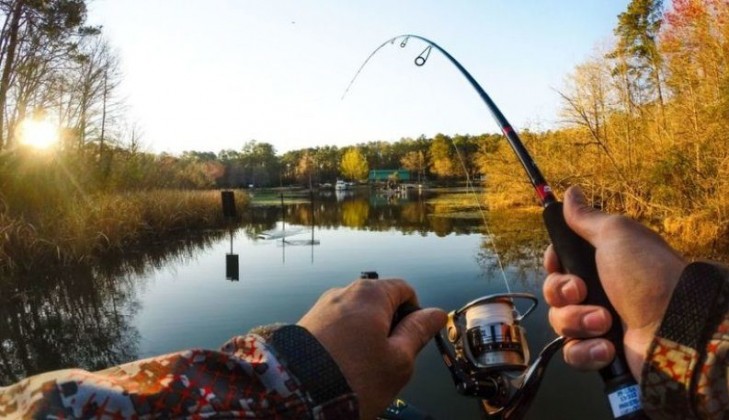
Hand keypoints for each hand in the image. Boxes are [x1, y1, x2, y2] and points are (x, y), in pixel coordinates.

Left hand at [298, 278, 446, 418]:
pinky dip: (345, 342)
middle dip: (389, 327)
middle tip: (388, 360)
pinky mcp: (306, 323)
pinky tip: (343, 366)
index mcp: (371, 293)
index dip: (415, 314)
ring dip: (367, 337)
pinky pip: (336, 326)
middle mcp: (344, 291)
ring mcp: (322, 307)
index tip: (413, 341)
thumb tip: (437, 314)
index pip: (405, 290)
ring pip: (358, 316)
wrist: (296, 395)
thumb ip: (419, 332)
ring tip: (362, 368)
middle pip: (380, 302)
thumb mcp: (398, 360)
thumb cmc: (355, 378)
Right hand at [543, 186, 685, 378]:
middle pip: (553, 292)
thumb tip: (570, 191)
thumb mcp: (616, 235)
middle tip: (582, 291)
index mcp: (600, 263)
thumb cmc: (647, 275)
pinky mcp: (600, 353)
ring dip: (577, 321)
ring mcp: (598, 324)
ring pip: (560, 322)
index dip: (553, 264)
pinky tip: (605, 347)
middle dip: (562, 293)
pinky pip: (572, 352)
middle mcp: (598, 292)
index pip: (558, 263)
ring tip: (605, 322)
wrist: (676, 328)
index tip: (558, 263)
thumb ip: (587, 217)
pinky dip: (585, 351)